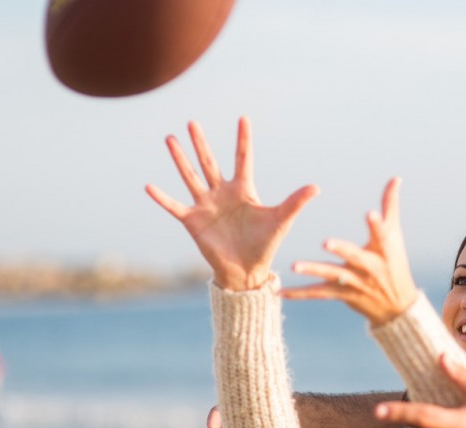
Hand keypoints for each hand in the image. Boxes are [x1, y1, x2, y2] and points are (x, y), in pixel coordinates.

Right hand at [145, 116, 318, 290]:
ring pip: (190, 177)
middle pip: (210, 162)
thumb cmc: (265, 245)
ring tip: (170, 139)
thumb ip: (296, 202)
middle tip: (193, 122)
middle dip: (202, 143)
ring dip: (180, 159)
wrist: (247, 271)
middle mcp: (222, 193)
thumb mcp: (281, 220)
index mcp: (244, 190)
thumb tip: (316, 187)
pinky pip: (174, 206)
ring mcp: (206, 206)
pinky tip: (149, 186)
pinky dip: (162, 198)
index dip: (244, 139)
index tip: (243, 118)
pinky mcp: (193, 221)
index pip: (244, 159)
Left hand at [282, 177, 416, 325]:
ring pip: (332, 276)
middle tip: (326, 242)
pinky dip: (299, 293)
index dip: (377, 224)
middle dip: (341, 250)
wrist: (396, 305)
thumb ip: (390, 205)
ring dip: (313, 270)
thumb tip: (396, 177)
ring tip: (294, 266)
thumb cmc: (394, 261)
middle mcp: (369, 267)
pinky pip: (318, 294)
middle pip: (354, 257)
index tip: (370, 213)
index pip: (381, 234)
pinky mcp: (343, 295)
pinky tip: (279, 292)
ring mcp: (355, 282)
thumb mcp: (394, 234)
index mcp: (383, 249)